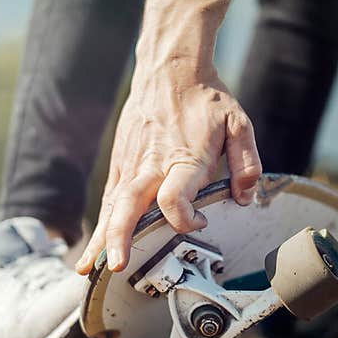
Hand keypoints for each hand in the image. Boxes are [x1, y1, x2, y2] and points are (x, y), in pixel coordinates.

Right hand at [76, 66, 260, 274]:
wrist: (169, 69)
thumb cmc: (205, 98)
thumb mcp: (238, 124)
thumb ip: (246, 163)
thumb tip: (244, 198)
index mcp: (183, 157)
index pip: (174, 197)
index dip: (184, 218)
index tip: (201, 221)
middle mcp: (152, 163)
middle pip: (130, 204)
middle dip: (121, 236)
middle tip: (118, 265)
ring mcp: (131, 164)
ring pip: (112, 205)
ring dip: (102, 238)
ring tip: (91, 268)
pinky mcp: (121, 163)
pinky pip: (109, 199)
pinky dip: (100, 224)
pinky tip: (95, 248)